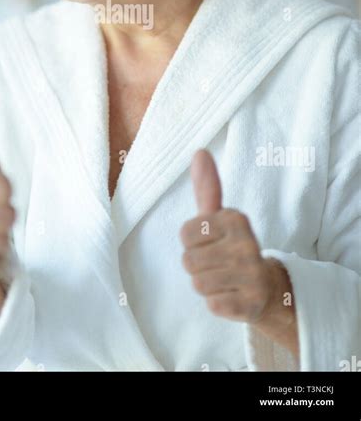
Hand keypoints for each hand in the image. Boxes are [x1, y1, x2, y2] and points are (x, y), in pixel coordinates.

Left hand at [180, 150, 278, 323]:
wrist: (270, 288)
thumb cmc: (234, 247)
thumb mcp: (221, 216)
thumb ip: (207, 187)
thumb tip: (199, 151)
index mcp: (236, 219)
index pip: (186, 233)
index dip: (194, 241)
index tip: (213, 241)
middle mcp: (247, 245)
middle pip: (188, 260)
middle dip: (198, 265)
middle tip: (219, 263)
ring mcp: (251, 276)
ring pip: (198, 283)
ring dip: (207, 284)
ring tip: (226, 279)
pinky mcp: (250, 304)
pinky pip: (211, 304)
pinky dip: (218, 302)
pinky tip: (233, 295)